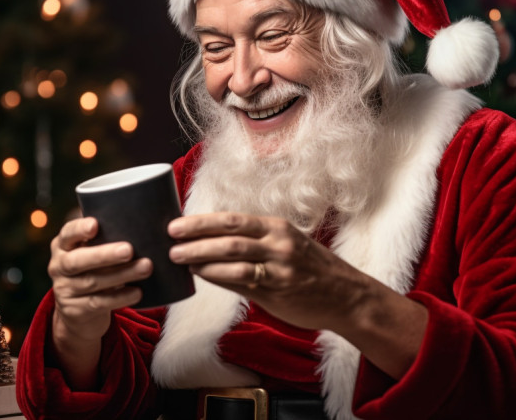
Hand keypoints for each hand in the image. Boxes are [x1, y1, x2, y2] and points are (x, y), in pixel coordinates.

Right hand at [48, 217, 152, 343]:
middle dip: (104, 255)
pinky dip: (120, 297)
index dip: (79, 229)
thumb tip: (139, 225)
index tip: (95, 225)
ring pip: (92, 282)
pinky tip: (137, 291)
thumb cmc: (93, 270)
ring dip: (122, 274)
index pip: (68, 233)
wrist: (79, 312)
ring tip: (145, 267)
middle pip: (78, 260)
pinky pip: (99, 303)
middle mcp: (58, 266)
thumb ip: (106, 239)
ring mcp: (64, 290)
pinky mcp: (75, 310)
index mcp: (63, 246)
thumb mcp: (92, 252)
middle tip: (129, 250)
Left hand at [167, 212, 375, 332]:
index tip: (177, 223)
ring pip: (232, 254)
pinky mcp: (278, 288)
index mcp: (277, 227)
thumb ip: (254, 245)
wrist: (346, 296)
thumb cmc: (312, 272)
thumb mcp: (287, 247)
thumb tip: (212, 245)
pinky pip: (242, 278)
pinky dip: (218, 274)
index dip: (202, 220)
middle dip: (195, 233)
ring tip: (178, 257)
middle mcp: (277, 241)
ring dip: (201, 254)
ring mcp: (278, 265)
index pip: (232, 219)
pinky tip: (201, 274)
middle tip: (169, 237)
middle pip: (229, 232)